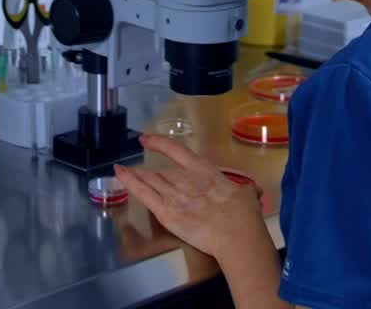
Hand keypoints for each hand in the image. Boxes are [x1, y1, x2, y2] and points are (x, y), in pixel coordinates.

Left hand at [115, 135, 265, 262]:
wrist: (236, 232)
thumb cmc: (244, 213)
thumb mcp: (246, 194)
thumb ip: (244, 192)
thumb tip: (250, 194)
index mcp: (203, 170)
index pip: (177, 150)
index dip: (159, 143)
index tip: (147, 139)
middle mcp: (185, 178)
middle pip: (162, 172)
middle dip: (150, 173)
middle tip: (138, 170)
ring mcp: (174, 195)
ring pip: (149, 181)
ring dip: (136, 176)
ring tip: (124, 172)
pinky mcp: (166, 213)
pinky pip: (143, 194)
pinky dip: (130, 183)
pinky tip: (120, 175)